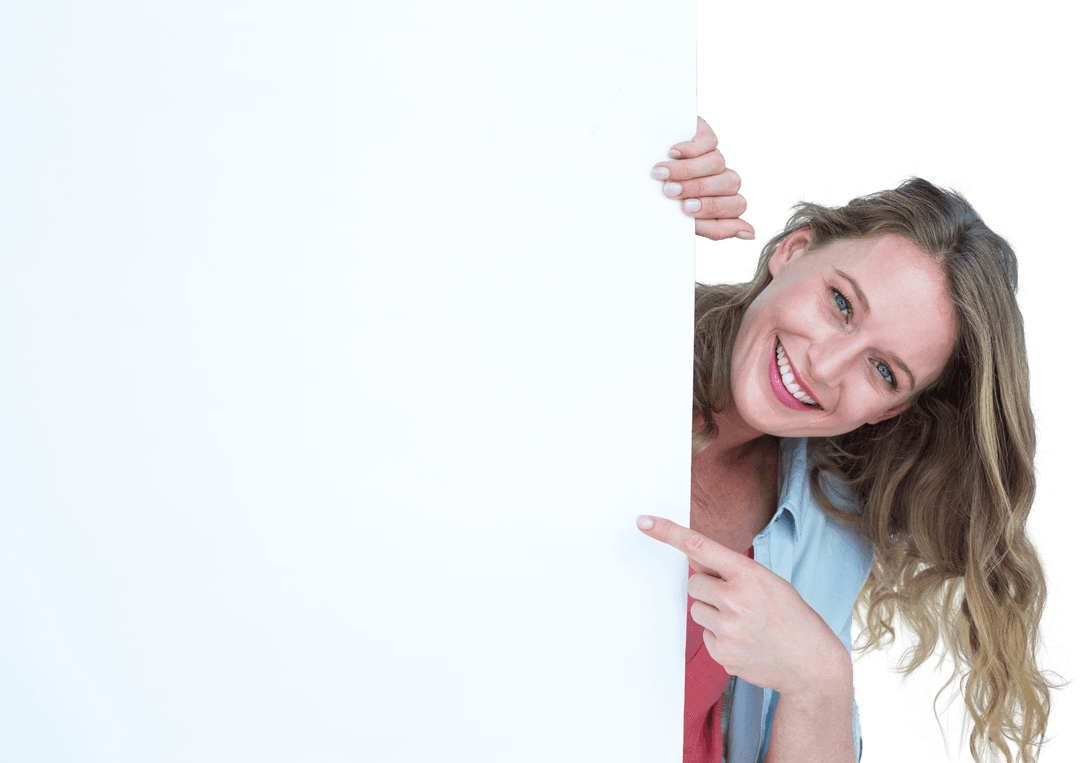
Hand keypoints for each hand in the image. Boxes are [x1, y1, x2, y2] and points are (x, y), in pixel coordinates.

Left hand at [636, 514, 849, 696]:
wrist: (810, 663)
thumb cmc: (790, 617)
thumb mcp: (767, 581)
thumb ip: (729, 570)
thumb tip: (694, 560)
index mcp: (748, 575)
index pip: (700, 547)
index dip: (668, 532)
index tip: (644, 521)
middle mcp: (735, 600)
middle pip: (694, 583)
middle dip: (709, 588)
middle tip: (738, 601)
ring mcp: (728, 630)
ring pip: (696, 609)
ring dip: (713, 612)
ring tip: (745, 622)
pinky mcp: (722, 653)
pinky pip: (704, 636)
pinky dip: (719, 636)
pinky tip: (744, 640)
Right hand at [650, 116, 755, 241]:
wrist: (639, 165)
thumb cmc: (661, 200)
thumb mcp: (681, 219)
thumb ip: (713, 228)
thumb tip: (751, 234)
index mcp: (723, 203)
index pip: (737, 207)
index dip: (715, 208)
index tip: (686, 209)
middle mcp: (724, 181)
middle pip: (730, 184)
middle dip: (698, 189)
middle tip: (669, 192)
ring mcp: (716, 158)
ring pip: (717, 163)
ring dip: (687, 171)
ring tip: (662, 175)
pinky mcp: (706, 136)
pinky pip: (709, 142)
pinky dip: (689, 149)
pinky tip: (671, 153)